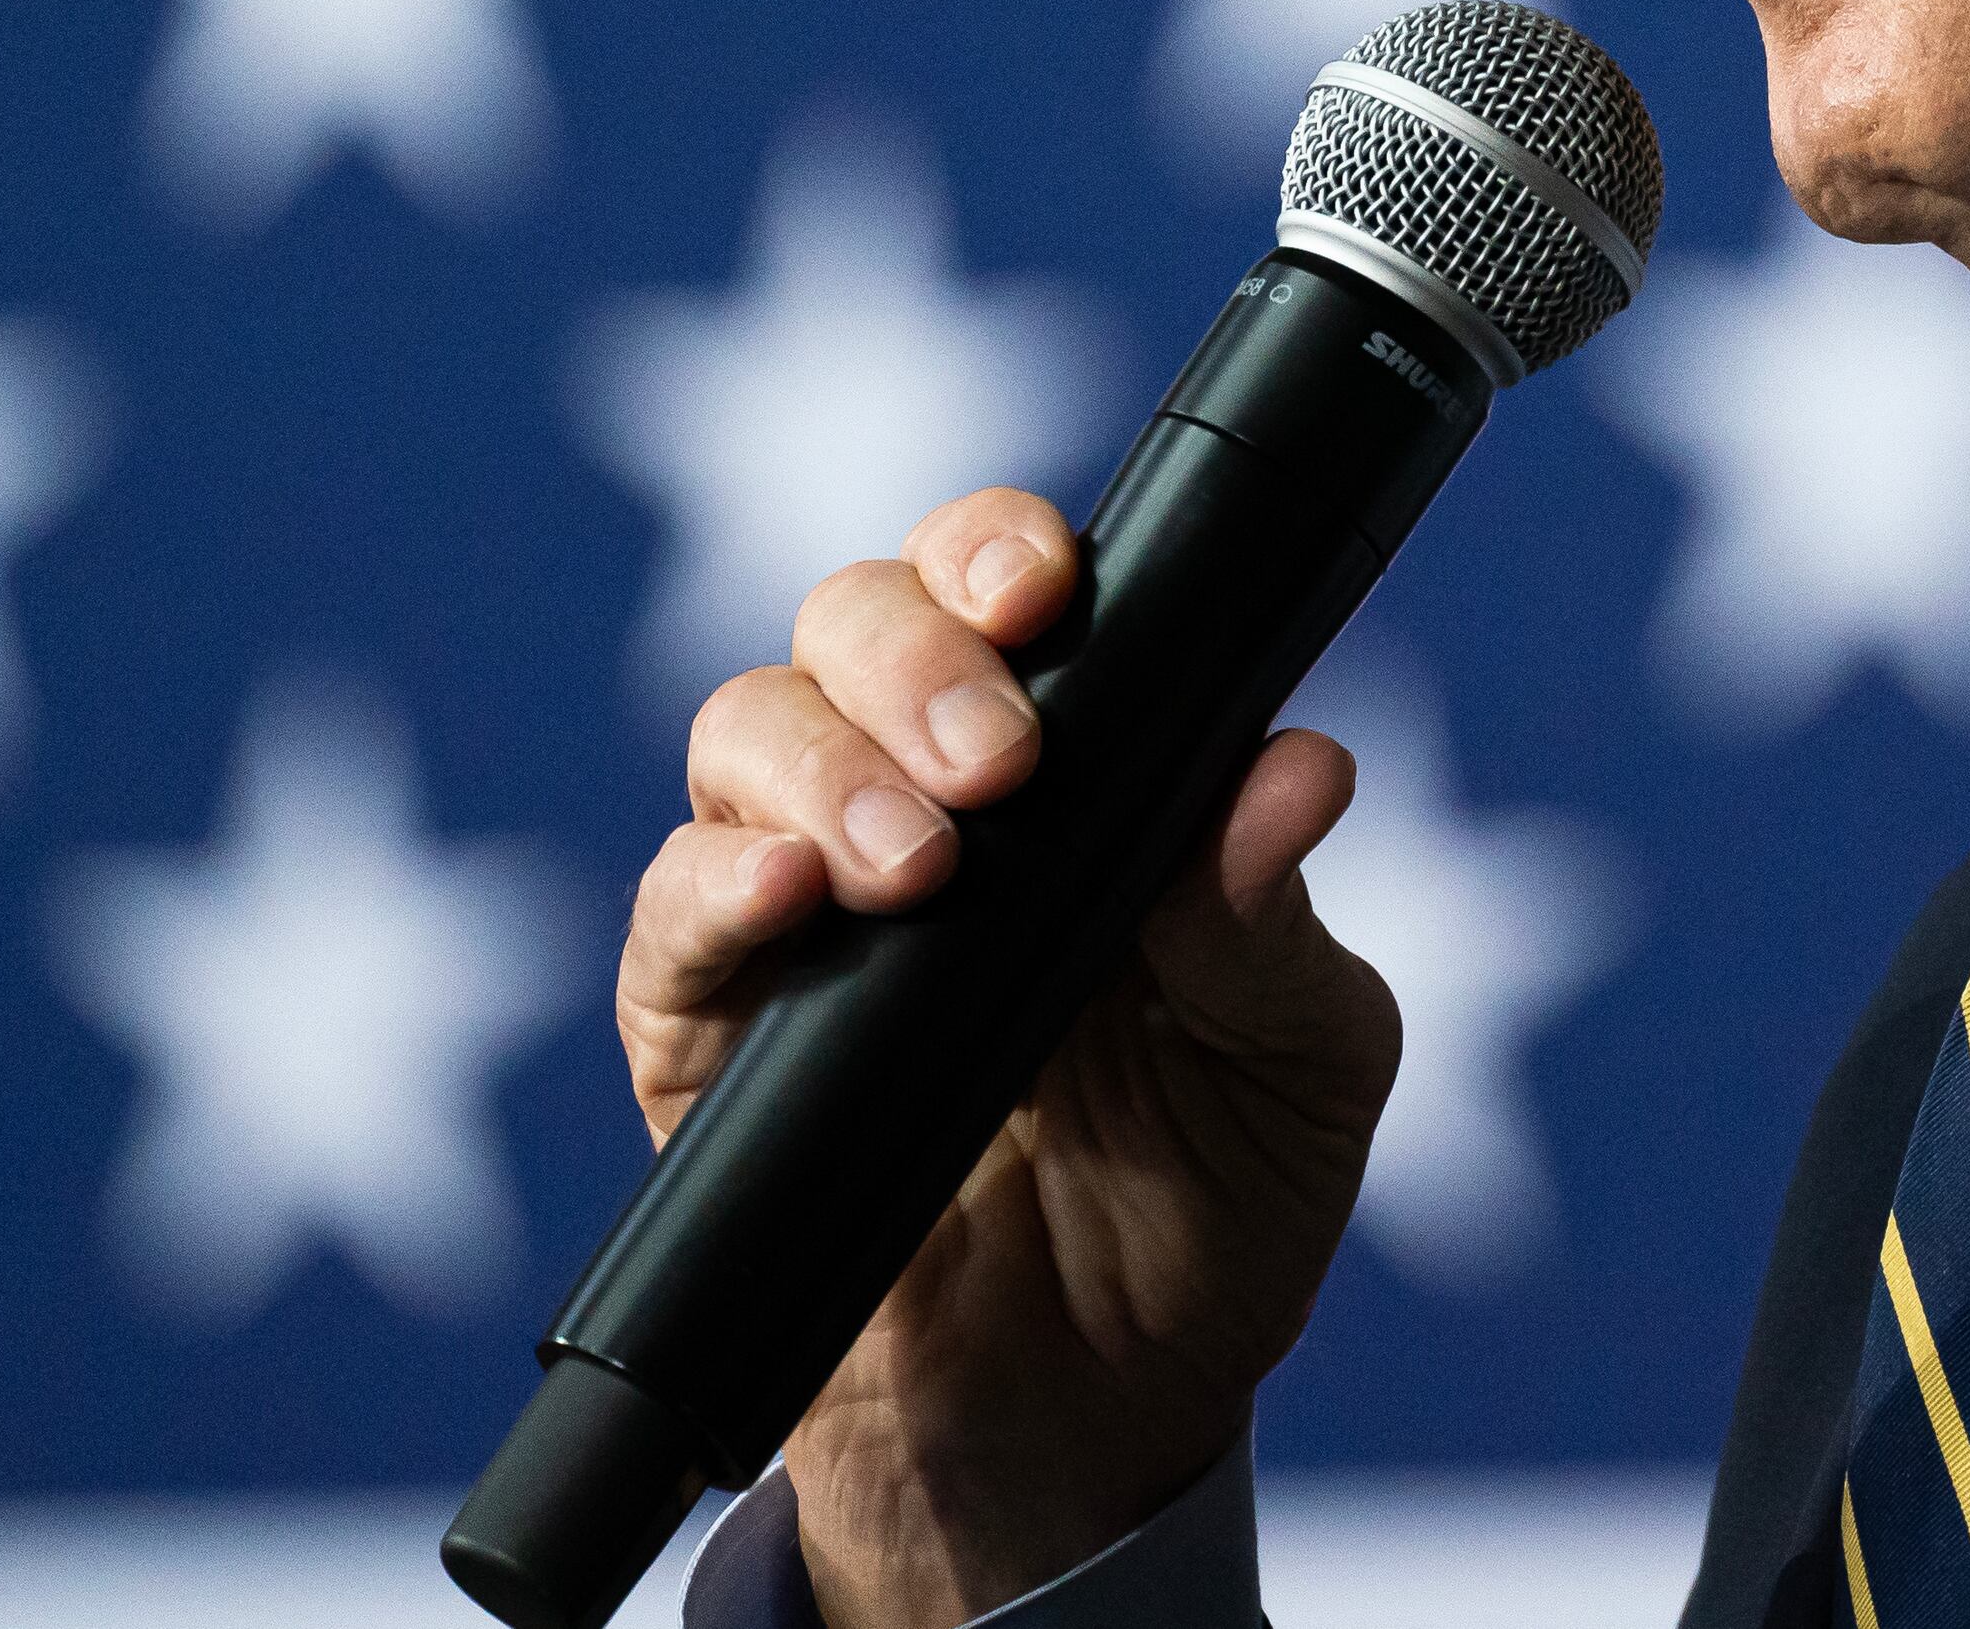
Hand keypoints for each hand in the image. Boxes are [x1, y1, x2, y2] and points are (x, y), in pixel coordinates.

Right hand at [615, 486, 1401, 1628]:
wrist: (1094, 1421)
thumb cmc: (1211, 1205)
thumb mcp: (1295, 1066)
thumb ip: (1276, 922)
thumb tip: (1298, 770)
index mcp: (1080, 768)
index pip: (1010, 588)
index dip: (1005, 549)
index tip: (1046, 585)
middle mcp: (926, 799)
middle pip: (857, 619)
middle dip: (915, 649)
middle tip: (998, 757)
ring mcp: (806, 904)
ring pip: (750, 729)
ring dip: (829, 764)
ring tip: (922, 864)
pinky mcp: (708, 1028)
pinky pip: (670, 912)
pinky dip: (715, 881)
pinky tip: (789, 897)